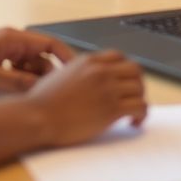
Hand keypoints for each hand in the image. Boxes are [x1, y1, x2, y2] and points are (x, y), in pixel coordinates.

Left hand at [0, 29, 76, 93]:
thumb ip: (14, 83)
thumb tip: (40, 91)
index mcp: (12, 38)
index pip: (50, 44)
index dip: (67, 58)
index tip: (79, 75)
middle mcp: (11, 41)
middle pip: (42, 58)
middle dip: (50, 76)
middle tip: (56, 97)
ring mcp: (5, 50)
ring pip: (31, 66)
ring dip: (34, 81)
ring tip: (37, 99)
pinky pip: (19, 70)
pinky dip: (23, 81)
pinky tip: (18, 96)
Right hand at [27, 51, 146, 145]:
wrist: (39, 116)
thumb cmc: (43, 100)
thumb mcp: (60, 74)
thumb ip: (77, 72)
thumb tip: (84, 81)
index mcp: (88, 61)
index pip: (119, 56)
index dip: (125, 70)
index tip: (123, 82)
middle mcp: (100, 71)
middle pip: (135, 69)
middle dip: (137, 83)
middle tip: (133, 97)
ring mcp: (107, 89)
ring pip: (140, 88)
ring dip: (140, 100)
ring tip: (133, 113)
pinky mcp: (111, 109)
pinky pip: (141, 107)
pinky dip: (142, 116)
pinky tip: (133, 123)